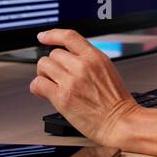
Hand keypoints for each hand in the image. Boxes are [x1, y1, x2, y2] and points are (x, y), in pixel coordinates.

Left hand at [28, 29, 140, 146]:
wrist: (120, 121)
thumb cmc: (116, 102)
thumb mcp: (108, 70)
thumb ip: (88, 60)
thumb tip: (68, 57)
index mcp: (95, 57)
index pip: (69, 37)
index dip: (52, 35)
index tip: (43, 37)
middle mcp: (82, 66)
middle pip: (53, 54)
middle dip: (52, 64)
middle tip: (55, 75)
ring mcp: (71, 81)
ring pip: (43, 66)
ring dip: (44, 74)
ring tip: (50, 83)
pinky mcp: (62, 97)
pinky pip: (38, 83)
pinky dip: (37, 87)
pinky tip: (43, 92)